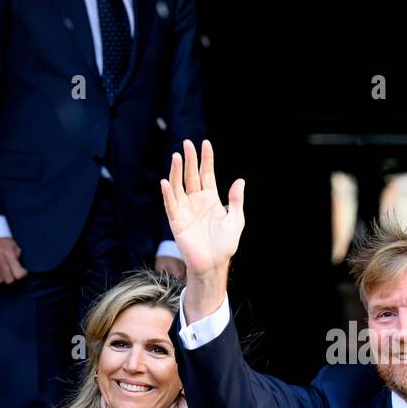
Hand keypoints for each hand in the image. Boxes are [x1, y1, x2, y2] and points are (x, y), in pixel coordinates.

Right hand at [0, 237, 27, 283]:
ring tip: (2, 268)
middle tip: (12, 272)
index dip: (22, 275)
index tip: (22, 272)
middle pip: (8, 280)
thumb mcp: (14, 246)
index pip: (18, 274)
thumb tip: (21, 272)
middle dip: (12, 277)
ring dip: (2, 276)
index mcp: (8, 252)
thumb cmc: (3, 241)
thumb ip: (18, 259)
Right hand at [160, 139, 244, 280]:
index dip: (206, 159)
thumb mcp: (236, 220)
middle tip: (187, 143)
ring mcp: (185, 209)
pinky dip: (168, 194)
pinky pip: (171, 205)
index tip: (205, 143)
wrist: (214, 264)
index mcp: (211, 198)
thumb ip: (236, 200)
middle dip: (189, 159)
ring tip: (176, 156)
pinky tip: (166, 181)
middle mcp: (196, 201)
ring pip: (179, 186)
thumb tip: (240, 180)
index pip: (207, 174)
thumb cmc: (225, 245)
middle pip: (191, 175)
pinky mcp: (177, 221)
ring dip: (176, 172)